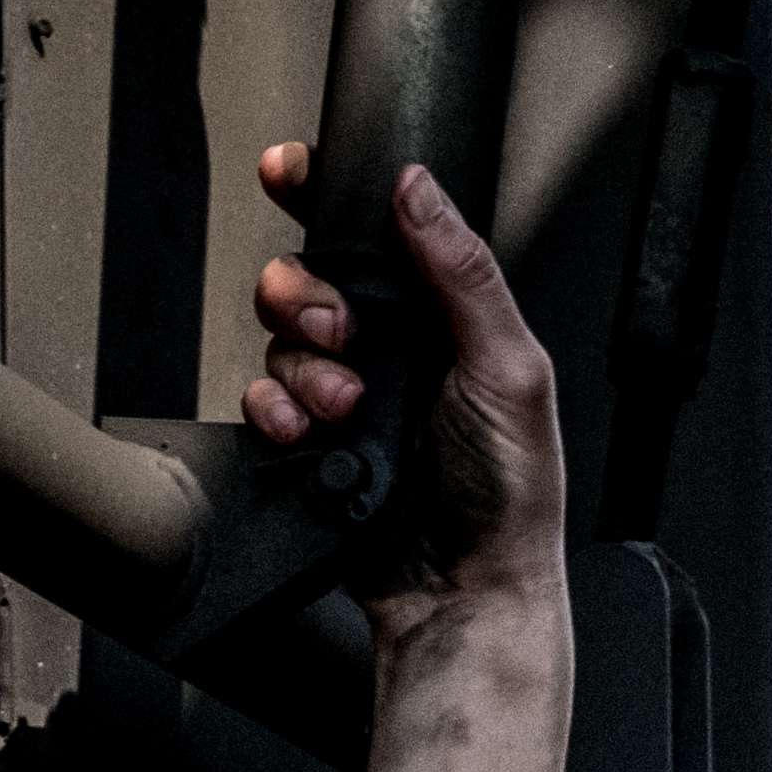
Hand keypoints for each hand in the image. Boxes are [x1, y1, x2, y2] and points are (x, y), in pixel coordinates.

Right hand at [241, 147, 568, 634]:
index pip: (377, 233)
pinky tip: (311, 434)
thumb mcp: (510, 370)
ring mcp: (350, 396)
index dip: (326, 197)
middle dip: (308, 297)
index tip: (290, 176)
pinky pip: (261, 400)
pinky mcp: (314, 443)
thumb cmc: (510, 497)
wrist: (465, 595)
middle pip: (310, 278)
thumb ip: (465, 274)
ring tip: (345, 409)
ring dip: (300, 366)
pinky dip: (273, 410)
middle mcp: (395, 349)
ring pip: (279, 338)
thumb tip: (420, 189)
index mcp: (446, 317)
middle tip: (342, 337)